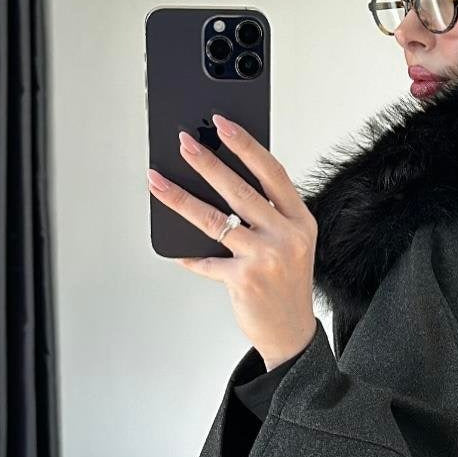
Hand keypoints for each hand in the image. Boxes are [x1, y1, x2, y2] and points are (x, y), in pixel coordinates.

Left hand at [147, 115, 318, 369]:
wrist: (291, 332)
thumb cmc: (286, 284)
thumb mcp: (291, 242)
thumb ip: (269, 213)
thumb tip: (223, 181)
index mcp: (300, 221)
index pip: (272, 172)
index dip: (246, 145)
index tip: (223, 124)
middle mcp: (286, 236)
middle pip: (240, 190)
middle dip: (207, 162)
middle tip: (183, 143)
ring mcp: (266, 258)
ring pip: (215, 219)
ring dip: (180, 198)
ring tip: (158, 180)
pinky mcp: (244, 280)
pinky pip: (206, 260)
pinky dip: (187, 254)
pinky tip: (174, 247)